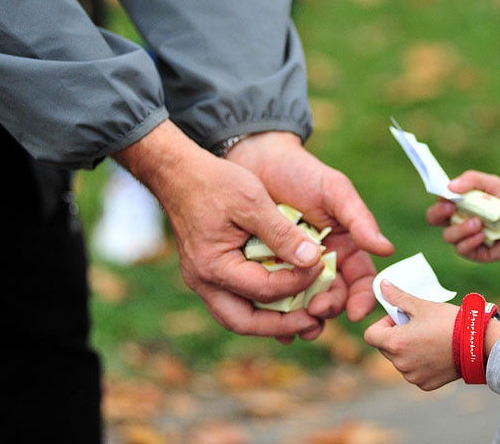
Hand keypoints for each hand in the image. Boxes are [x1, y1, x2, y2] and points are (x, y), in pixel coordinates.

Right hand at [114, 121, 338, 340]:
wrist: (179, 174)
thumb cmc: (214, 183)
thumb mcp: (253, 201)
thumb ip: (282, 233)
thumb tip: (313, 258)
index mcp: (213, 266)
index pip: (264, 290)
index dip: (298, 282)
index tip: (321, 265)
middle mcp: (204, 282)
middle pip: (245, 323)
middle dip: (282, 327)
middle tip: (314, 322)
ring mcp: (204, 281)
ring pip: (239, 318)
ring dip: (271, 322)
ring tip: (304, 316)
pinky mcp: (210, 274)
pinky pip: (236, 302)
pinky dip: (260, 305)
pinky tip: (285, 298)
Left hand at [227, 131, 393, 326]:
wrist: (256, 160)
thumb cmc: (301, 172)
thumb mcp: (334, 190)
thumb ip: (359, 219)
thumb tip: (386, 249)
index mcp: (345, 247)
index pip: (361, 280)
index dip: (363, 298)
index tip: (357, 312)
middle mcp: (322, 264)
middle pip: (333, 298)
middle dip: (330, 309)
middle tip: (317, 310)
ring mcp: (292, 270)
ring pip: (304, 304)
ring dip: (304, 320)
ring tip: (298, 325)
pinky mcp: (265, 272)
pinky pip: (272, 299)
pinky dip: (275, 316)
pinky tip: (274, 325)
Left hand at [364, 280, 461, 390]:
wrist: (478, 344)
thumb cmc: (449, 322)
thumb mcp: (422, 306)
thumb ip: (398, 297)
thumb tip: (382, 285)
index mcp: (395, 343)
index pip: (371, 335)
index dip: (382, 323)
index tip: (399, 318)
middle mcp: (400, 364)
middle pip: (385, 347)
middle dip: (396, 335)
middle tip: (417, 325)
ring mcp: (413, 376)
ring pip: (400, 360)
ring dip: (407, 350)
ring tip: (429, 338)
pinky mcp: (426, 384)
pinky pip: (414, 372)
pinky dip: (420, 363)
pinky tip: (436, 352)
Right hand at [425, 170, 499, 261]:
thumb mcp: (494, 183)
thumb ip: (471, 180)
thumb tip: (448, 186)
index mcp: (462, 202)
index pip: (439, 201)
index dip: (438, 200)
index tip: (446, 197)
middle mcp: (461, 219)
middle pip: (434, 220)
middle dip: (437, 214)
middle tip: (450, 209)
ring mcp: (469, 237)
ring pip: (448, 236)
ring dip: (459, 229)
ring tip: (478, 223)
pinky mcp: (479, 252)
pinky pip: (463, 251)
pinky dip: (469, 242)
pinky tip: (483, 236)